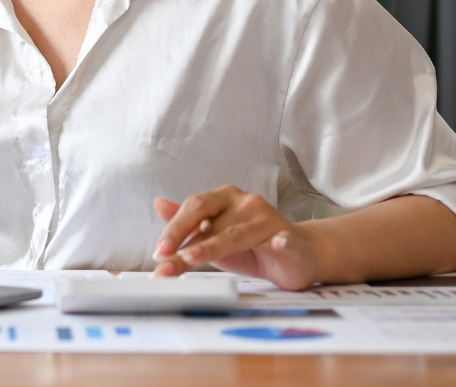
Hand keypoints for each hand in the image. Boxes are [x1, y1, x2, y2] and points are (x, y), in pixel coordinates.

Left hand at [152, 185, 323, 289]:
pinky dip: (279, 242)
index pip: (193, 208)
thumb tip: (159, 203)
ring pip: (236, 234)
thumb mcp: (213, 236)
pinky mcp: (289, 239)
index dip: (173, 229)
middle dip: (184, 238)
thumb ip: (187, 224)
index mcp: (225, 198)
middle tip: (166, 258)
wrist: (296, 255)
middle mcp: (246, 203)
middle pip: (210, 218)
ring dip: (211, 246)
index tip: (158, 251)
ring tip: (190, 258)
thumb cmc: (251, 246)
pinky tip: (277, 244)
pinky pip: (282, 240)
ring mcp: (268, 219)